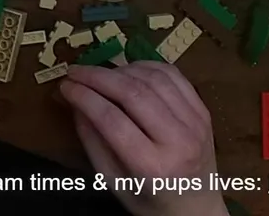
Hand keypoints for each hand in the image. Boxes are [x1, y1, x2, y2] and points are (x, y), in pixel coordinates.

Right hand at [60, 62, 227, 215]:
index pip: (112, 120)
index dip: (84, 97)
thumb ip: (92, 140)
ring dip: (121, 69)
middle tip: (75, 71)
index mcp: (152, 166)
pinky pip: (173, 75)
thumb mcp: (113, 181)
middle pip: (133, 94)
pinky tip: (128, 71)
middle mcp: (178, 141)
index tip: (64, 86)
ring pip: (153, 79)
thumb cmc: (150, 199)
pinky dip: (146, 67)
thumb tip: (74, 100)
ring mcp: (195, 123)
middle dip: (98, 77)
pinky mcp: (203, 111)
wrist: (197, 208)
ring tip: (99, 73)